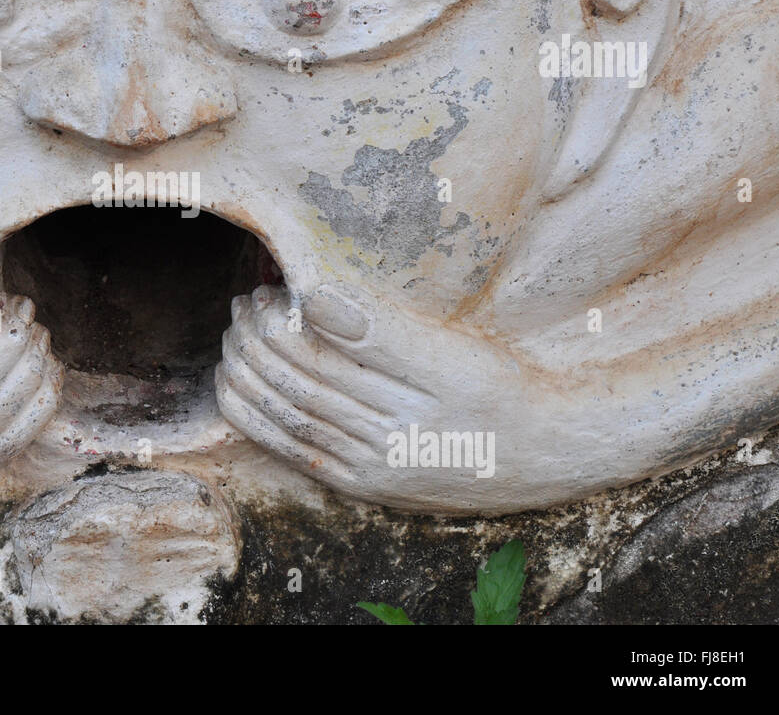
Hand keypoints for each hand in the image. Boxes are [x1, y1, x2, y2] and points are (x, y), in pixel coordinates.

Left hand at [216, 283, 545, 508]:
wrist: (545, 455)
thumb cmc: (503, 392)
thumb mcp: (452, 354)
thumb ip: (379, 329)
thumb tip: (314, 296)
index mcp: (403, 407)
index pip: (317, 358)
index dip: (280, 324)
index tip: (266, 290)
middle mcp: (381, 447)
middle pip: (297, 387)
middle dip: (256, 344)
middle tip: (241, 304)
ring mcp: (370, 472)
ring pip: (290, 420)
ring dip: (250, 378)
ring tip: (233, 337)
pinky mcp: (366, 488)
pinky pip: (297, 455)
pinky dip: (258, 424)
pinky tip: (236, 392)